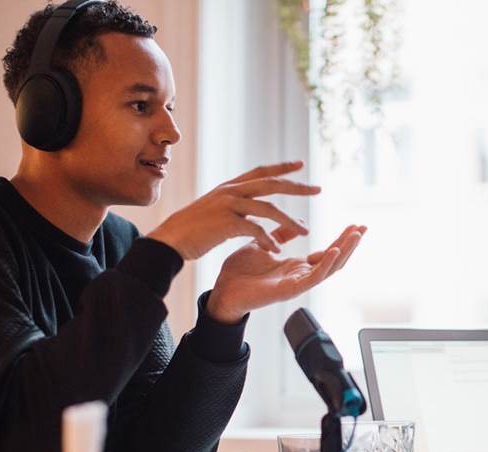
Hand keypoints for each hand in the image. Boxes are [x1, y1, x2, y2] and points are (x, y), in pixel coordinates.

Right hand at [146, 161, 318, 259]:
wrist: (169, 240)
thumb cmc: (192, 230)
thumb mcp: (214, 210)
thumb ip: (231, 204)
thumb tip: (246, 206)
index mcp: (229, 187)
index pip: (261, 171)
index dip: (282, 167)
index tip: (301, 165)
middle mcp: (231, 191)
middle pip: (271, 184)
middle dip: (297, 186)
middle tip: (318, 189)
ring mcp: (228, 205)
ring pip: (268, 208)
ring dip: (289, 221)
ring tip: (305, 232)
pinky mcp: (226, 222)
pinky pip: (255, 229)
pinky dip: (268, 239)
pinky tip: (278, 250)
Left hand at [206, 224, 366, 322]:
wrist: (222, 292)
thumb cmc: (240, 273)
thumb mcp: (264, 245)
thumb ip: (282, 235)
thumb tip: (300, 224)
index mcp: (296, 267)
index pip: (327, 252)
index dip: (342, 239)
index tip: (355, 225)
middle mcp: (300, 276)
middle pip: (334, 260)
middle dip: (350, 244)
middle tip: (363, 228)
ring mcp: (297, 284)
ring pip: (329, 269)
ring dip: (344, 252)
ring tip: (356, 235)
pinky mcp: (289, 290)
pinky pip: (312, 278)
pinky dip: (325, 265)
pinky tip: (333, 251)